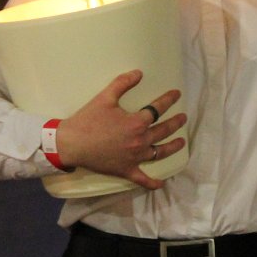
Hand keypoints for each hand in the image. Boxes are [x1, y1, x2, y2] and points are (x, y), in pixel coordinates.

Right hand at [56, 69, 185, 189]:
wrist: (72, 143)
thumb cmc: (88, 119)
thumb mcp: (105, 97)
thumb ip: (123, 83)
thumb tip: (139, 73)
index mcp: (136, 122)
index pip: (157, 109)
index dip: (168, 100)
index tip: (176, 94)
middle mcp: (140, 141)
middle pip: (163, 130)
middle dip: (175, 123)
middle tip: (183, 118)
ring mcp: (135, 158)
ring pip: (159, 153)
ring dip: (172, 147)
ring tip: (181, 142)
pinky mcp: (126, 170)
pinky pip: (143, 179)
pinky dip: (153, 183)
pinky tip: (161, 183)